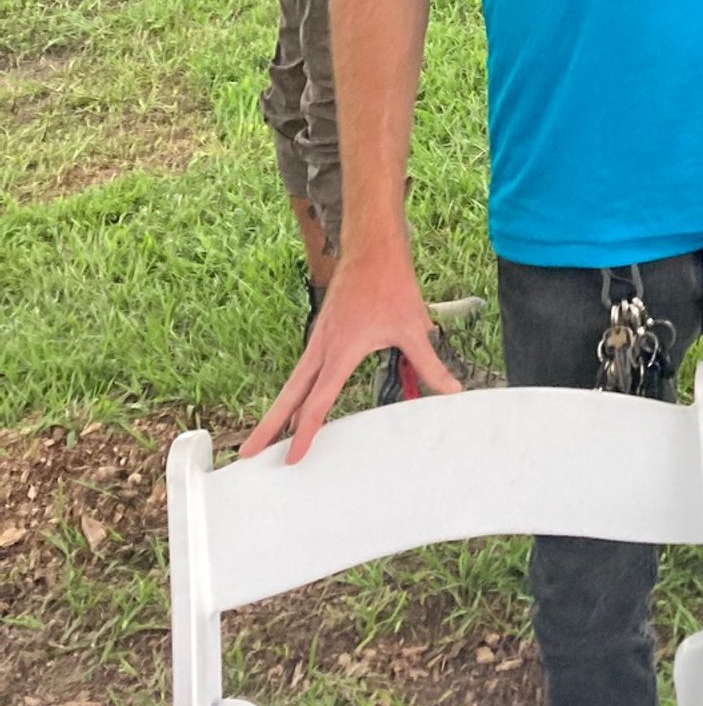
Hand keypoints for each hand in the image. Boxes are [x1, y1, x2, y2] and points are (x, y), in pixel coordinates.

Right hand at [241, 237, 459, 463]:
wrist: (373, 249)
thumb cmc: (391, 285)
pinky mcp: (322, 333)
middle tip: (246, 453)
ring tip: (266, 437)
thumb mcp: (414, 328)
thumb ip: (430, 364)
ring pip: (293, 382)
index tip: (293, 456)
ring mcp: (319, 339)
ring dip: (279, 409)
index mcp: (340, 351)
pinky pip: (304, 368)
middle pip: (289, 395)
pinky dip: (295, 390)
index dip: (305, 432)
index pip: (317, 401)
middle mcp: (322, 347)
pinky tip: (298, 402)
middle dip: (268, 426)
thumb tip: (452, 389)